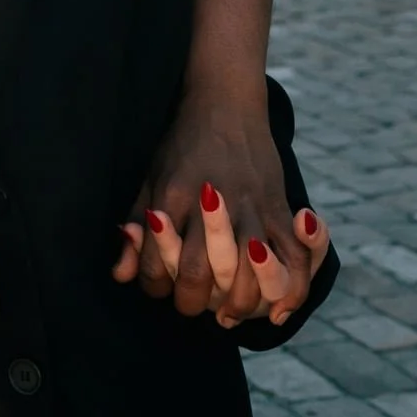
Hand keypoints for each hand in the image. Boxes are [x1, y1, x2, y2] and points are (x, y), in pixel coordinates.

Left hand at [109, 84, 327, 324]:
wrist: (225, 102)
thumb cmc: (181, 146)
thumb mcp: (149, 180)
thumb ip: (137, 230)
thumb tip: (121, 275)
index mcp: (172, 196)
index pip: (157, 263)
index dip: (155, 287)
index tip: (161, 290)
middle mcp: (211, 203)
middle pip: (201, 273)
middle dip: (194, 303)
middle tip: (196, 309)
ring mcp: (250, 204)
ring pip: (248, 273)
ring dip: (239, 304)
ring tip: (229, 315)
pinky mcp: (279, 205)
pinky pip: (295, 256)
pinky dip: (291, 290)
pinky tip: (277, 311)